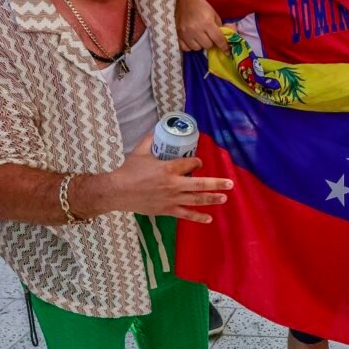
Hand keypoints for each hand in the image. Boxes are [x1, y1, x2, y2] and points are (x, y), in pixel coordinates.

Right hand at [110, 134, 231, 222]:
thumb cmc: (128, 171)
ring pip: (196, 200)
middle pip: (200, 184)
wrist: (117, 192)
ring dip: (212, 199)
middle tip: (230, 183)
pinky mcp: (167, 210)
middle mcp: (173, 184)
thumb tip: (157, 130)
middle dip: (217, 183)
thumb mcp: (140, 151)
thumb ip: (151, 140)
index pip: (191, 163)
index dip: (197, 162)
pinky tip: (209, 218)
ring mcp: (171, 198)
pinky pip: (186, 214)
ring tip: (224, 198)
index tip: (198, 162)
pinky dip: (198, 217)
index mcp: (168, 168)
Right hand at [176, 0, 226, 51]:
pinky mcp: (178, 35)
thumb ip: (219, 26)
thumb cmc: (200, 5)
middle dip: (211, 42)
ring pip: (197, 48)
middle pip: (207, 45)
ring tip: (200, 37)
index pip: (218, 39)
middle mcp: (196, 29)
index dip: (224, 46)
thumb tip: (224, 38)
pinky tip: (192, 39)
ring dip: (200, 44)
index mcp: (207, 22)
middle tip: (209, 36)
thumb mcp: (213, 13)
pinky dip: (190, 46)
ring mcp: (186, 33)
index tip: (227, 51)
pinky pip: (186, 48)